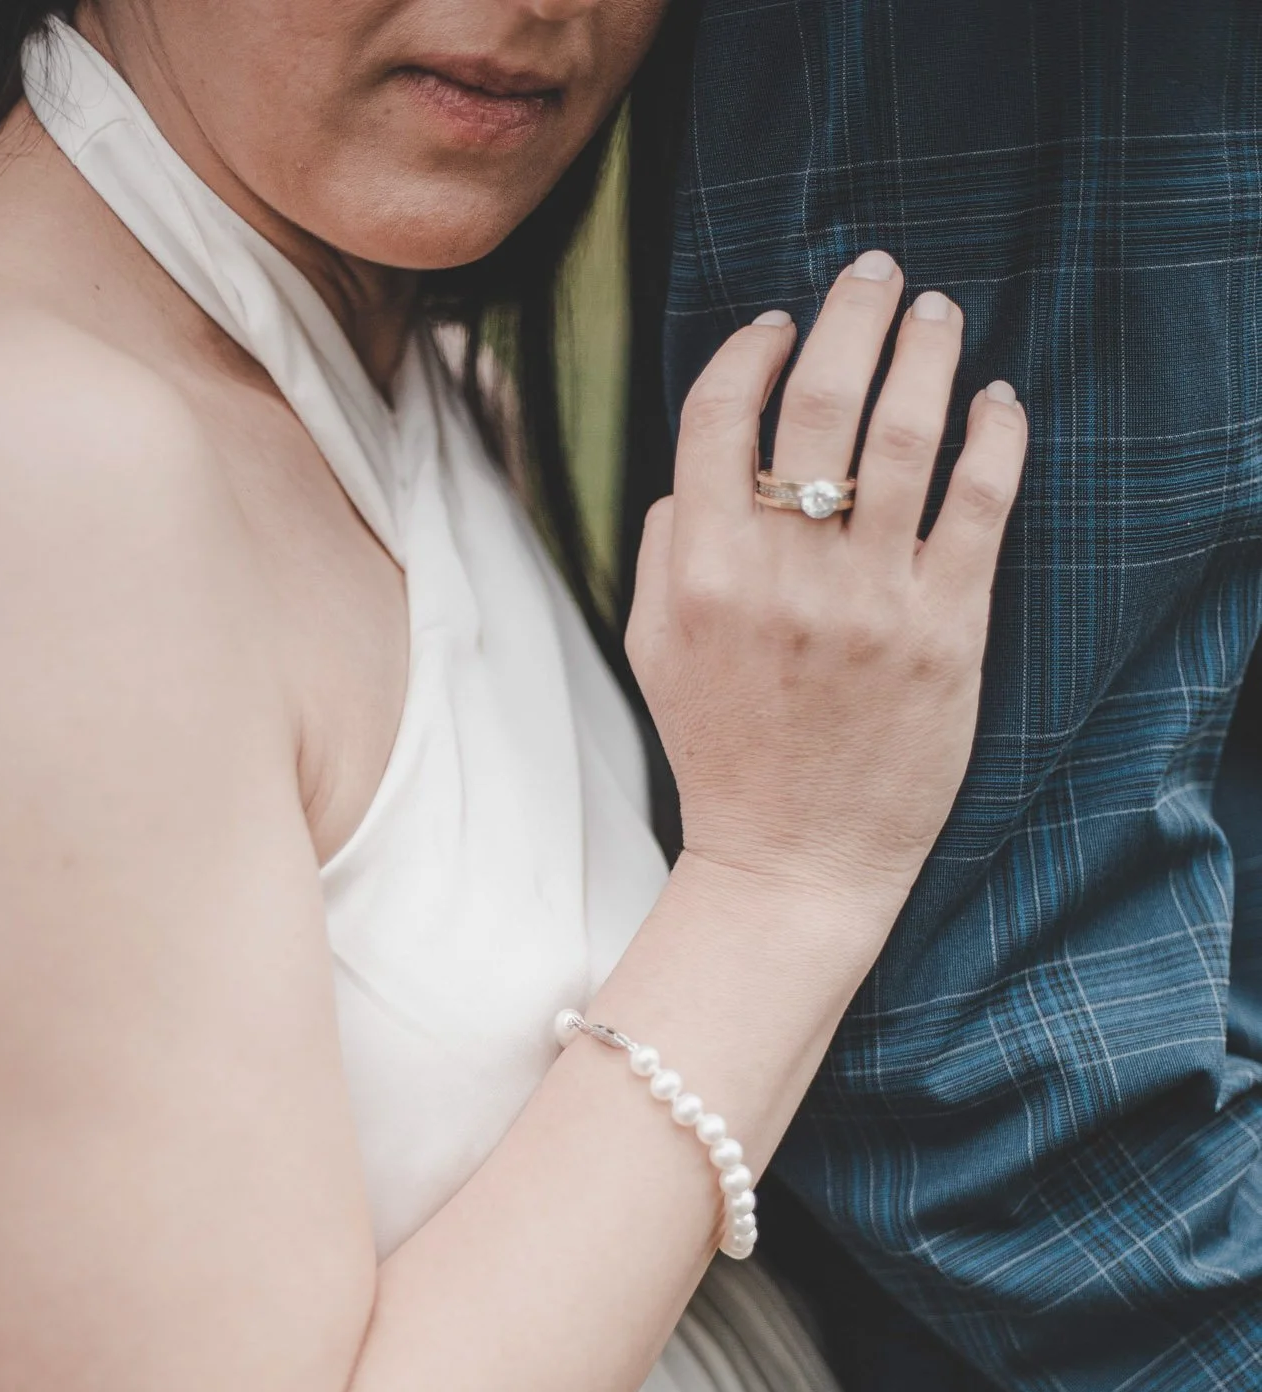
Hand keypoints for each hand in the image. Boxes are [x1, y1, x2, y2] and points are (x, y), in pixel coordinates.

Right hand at [626, 253, 1026, 906]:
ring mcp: (869, 599)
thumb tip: (698, 467)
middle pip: (820, 399)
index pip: (720, 416)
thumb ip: (663, 548)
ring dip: (926, 352)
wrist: (793, 861)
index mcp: (700, 570)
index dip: (749, 350)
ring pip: (906, 433)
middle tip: (877, 271)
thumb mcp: (651, 651)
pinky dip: (994, 435)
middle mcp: (783, 573)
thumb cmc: (722, 753)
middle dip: (851, 314)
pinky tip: (998, 401)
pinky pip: (979, 503)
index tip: (776, 322)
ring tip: (937, 314)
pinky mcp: (944, 631)